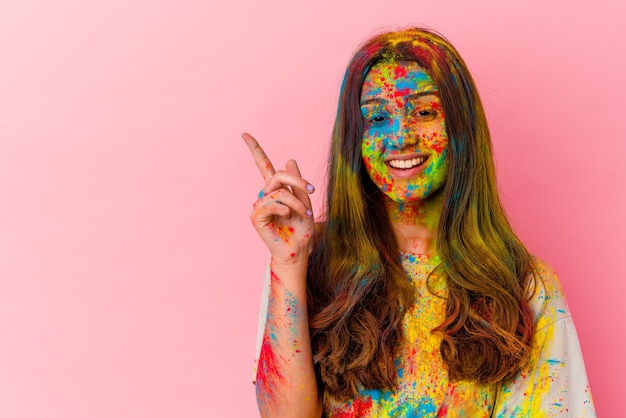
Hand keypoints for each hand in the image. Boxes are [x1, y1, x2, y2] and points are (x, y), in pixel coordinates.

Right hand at [243, 133, 314, 264]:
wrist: (299, 250)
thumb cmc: (302, 229)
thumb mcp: (305, 201)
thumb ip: (297, 183)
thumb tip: (290, 159)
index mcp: (276, 190)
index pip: (263, 166)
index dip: (255, 149)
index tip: (244, 134)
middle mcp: (265, 195)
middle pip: (277, 175)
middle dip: (296, 180)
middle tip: (311, 190)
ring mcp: (259, 205)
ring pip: (279, 192)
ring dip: (296, 202)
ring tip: (305, 214)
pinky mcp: (256, 217)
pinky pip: (271, 204)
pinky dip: (284, 209)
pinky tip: (288, 217)